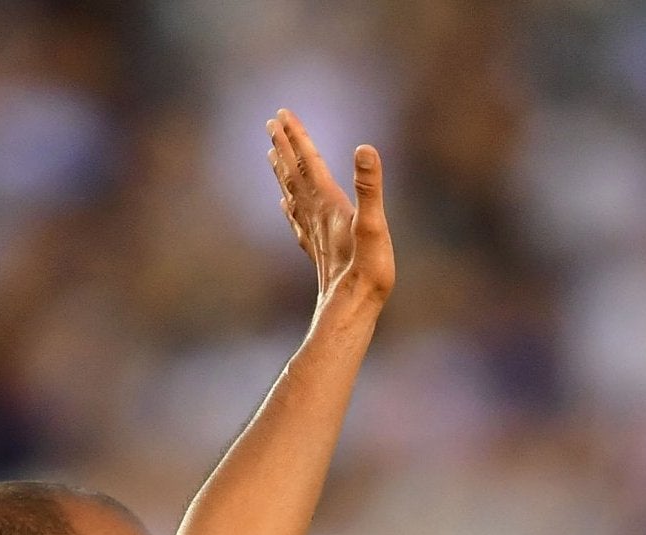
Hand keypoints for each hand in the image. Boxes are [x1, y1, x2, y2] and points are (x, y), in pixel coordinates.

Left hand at [267, 110, 394, 308]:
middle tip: (271, 123)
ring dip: (283, 172)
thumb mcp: (374, 224)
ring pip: (292, 194)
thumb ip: (369, 187)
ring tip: (272, 154)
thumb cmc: (367, 270)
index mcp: (328, 202)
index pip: (308, 161)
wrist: (352, 309)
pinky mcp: (317, 250)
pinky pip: (297, 221)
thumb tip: (365, 149)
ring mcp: (314, 233)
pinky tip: (285, 204)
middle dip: (284, 146)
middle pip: (295, 174)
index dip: (296, 136)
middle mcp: (316, 214)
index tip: (282, 113)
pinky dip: (289, 205)